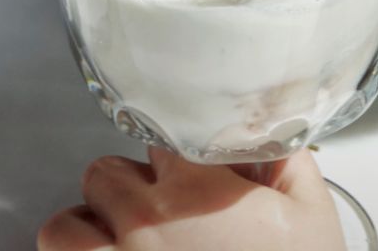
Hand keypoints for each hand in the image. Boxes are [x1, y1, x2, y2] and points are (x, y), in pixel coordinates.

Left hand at [37, 146, 345, 250]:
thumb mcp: (310, 213)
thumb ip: (289, 161)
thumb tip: (274, 137)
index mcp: (198, 187)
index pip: (163, 140)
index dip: (178, 158)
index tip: (189, 175)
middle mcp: (146, 219)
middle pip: (106, 173)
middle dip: (129, 188)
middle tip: (156, 210)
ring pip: (68, 222)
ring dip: (89, 227)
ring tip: (116, 239)